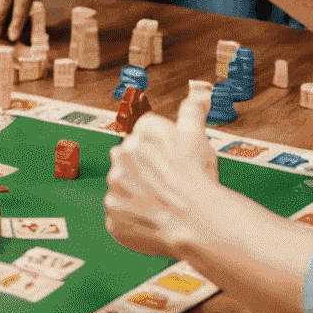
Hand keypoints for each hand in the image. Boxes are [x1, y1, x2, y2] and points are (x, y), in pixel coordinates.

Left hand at [104, 86, 222, 257]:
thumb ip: (192, 110)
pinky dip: (134, 220)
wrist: (199, 221)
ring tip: (161, 203)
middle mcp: (120, 156)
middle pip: (129, 161)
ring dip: (137, 195)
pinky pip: (122, 217)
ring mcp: (114, 189)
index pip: (143, 137)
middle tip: (165, 184)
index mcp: (137, 133)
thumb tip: (199, 91)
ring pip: (124, 188)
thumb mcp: (196, 136)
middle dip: (143, 170)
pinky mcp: (113, 217)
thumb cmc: (198, 177)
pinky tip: (153, 219)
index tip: (170, 162)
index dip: (159, 151)